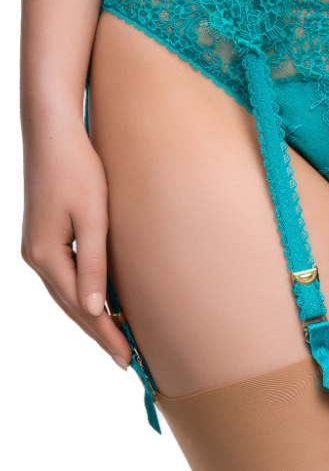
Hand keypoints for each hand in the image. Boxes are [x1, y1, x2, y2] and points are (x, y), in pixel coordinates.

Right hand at [21, 112, 130, 368]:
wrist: (53, 135)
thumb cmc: (78, 170)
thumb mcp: (92, 216)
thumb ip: (94, 263)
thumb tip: (96, 309)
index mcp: (46, 255)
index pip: (82, 307)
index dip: (105, 334)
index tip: (127, 359)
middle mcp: (36, 257)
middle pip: (71, 306)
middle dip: (99, 333)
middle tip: (125, 360)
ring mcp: (37, 248)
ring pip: (67, 295)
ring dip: (91, 317)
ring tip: (116, 338)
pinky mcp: (44, 238)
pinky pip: (65, 277)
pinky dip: (83, 295)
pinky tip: (99, 302)